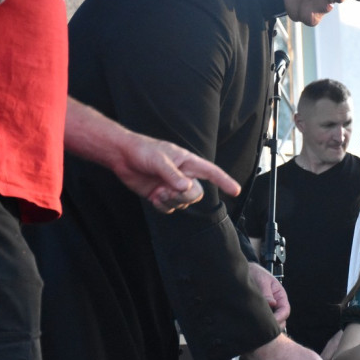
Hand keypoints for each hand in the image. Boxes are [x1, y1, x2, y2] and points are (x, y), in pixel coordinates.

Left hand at [118, 136, 241, 213]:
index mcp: (188, 163)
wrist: (122, 156)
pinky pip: (170, 208)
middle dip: (185, 196)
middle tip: (169, 191)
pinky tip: (154, 197)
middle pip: (197, 194)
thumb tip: (186, 187)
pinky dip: (163, 206)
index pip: (212, 172)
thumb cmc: (143, 151)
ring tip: (159, 192)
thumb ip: (173, 175)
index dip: (225, 181)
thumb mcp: (159, 160)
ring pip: (183, 203)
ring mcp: (172, 187)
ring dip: (172, 201)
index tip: (236, 191)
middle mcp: (183, 176)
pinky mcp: (161, 195)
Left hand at [248, 263, 289, 326]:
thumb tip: (272, 304)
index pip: (285, 310)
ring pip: (273, 322)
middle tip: (263, 329)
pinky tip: (253, 325)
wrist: (246, 271)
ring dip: (268, 325)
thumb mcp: (262, 280)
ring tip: (257, 327)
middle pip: (281, 319)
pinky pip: (264, 320)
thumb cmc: (256, 274)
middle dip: (274, 325)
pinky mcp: (262, 311)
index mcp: (280, 295)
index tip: (270, 323)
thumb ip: (266, 292)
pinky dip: (261, 324)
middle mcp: (277, 303)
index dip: (279, 318)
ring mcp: (270, 308)